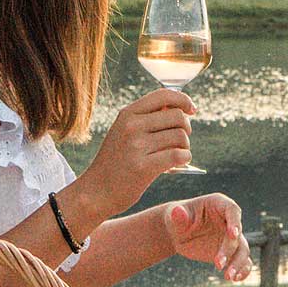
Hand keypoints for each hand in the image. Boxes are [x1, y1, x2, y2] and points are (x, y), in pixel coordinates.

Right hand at [76, 89, 192, 217]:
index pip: (163, 95)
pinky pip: (178, 155)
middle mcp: (131, 126)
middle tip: (180, 141)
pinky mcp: (142, 167)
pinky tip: (179, 163)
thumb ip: (147, 119)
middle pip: (177, 116)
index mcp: (127, 114)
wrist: (96, 191)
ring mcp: (136, 146)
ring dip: (185, 147)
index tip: (191, 110)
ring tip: (176, 155)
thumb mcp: (123, 132)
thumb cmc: (116, 162)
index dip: (183, 100)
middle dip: (186, 129)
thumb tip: (181, 109)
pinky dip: (185, 158)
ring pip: (180, 136)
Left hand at [166, 194, 251, 281]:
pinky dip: (242, 270)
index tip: (232, 235)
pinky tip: (235, 279)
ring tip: (228, 277)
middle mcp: (230, 221)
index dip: (234, 222)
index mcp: (220, 204)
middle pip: (237, 235)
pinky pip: (243, 261)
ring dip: (238, 264)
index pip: (233, 210)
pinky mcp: (232, 252)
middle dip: (229, 250)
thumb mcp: (176, 216)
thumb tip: (177, 212)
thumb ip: (179, 215)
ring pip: (243, 250)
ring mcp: (232, 238)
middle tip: (218, 265)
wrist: (179, 232)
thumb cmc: (178, 218)